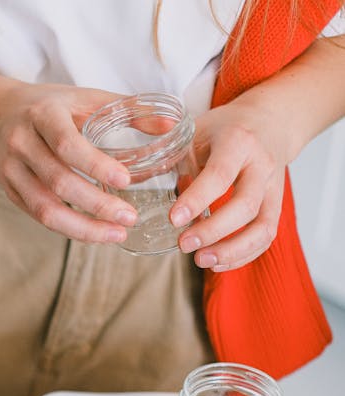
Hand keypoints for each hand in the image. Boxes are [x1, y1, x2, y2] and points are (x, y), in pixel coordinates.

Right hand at [0, 82, 137, 242]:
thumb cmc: (48, 106)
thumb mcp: (84, 97)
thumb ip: (127, 110)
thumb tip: (172, 127)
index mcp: (43, 115)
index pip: (67, 144)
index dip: (95, 165)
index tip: (126, 181)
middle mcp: (21, 143)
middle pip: (58, 182)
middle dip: (96, 205)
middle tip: (130, 217)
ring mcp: (11, 170)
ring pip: (44, 208)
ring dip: (82, 228)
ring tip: (116, 235)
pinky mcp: (10, 191)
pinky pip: (38, 216)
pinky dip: (68, 229)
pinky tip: (94, 233)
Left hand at [169, 100, 287, 271]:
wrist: (271, 121)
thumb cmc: (224, 129)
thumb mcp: (195, 128)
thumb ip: (166, 150)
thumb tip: (128, 178)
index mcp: (237, 142)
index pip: (219, 175)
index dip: (196, 200)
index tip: (173, 220)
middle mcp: (261, 165)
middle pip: (244, 205)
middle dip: (213, 231)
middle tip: (183, 245)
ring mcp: (273, 187)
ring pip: (262, 226)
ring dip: (232, 249)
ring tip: (201, 261)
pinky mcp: (277, 204)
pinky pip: (266, 235)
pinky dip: (244, 254)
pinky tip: (217, 262)